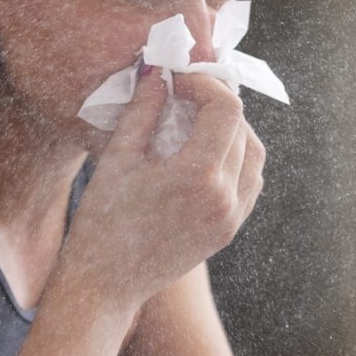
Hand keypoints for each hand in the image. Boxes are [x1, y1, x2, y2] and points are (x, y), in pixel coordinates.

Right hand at [56, 67, 265, 310]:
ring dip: (231, 129)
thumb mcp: (119, 157)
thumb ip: (144, 109)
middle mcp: (226, 198)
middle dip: (215, 103)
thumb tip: (158, 71)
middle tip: (183, 94)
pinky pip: (250, 182)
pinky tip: (204, 151)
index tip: (177, 81)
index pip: (226, 108)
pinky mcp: (229, 230)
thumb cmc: (102, 221)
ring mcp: (232, 218)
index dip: (204, 84)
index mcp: (200, 176)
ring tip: (195, 120)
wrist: (105, 285)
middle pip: (242, 128)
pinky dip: (236, 157)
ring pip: (254, 154)